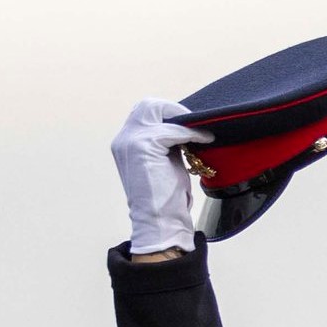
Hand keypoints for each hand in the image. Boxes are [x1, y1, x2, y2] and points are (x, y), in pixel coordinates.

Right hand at [110, 99, 212, 257]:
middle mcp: (123, 139)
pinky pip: (173, 129)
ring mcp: (130, 141)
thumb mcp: (163, 162)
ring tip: (199, 133)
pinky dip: (191, 134)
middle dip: (173, 110)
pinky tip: (204, 141)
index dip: (167, 115)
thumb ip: (165, 142)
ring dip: (182, 120)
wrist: (159, 222)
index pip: (144, 113)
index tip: (189, 125)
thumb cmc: (164, 198)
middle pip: (148, 105)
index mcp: (124, 143)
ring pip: (158, 110)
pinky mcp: (144, 145)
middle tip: (195, 124)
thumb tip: (183, 124)